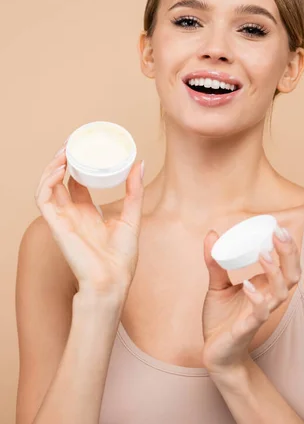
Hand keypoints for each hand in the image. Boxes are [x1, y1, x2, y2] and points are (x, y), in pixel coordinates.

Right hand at [34, 140, 144, 295]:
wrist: (113, 281)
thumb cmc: (122, 259)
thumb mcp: (132, 216)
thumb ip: (134, 190)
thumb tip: (140, 162)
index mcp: (87, 214)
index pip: (76, 184)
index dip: (76, 165)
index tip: (83, 146)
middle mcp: (72, 215)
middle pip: (59, 181)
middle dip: (62, 160)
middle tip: (71, 142)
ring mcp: (62, 220)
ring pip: (47, 186)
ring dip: (51, 167)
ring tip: (64, 151)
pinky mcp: (56, 225)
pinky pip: (43, 199)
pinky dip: (48, 181)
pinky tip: (60, 169)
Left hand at [201, 226, 300, 375]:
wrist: (215, 353)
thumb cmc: (222, 320)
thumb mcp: (217, 285)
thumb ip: (215, 262)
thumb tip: (211, 234)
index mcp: (264, 286)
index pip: (286, 264)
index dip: (286, 246)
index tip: (277, 226)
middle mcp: (267, 298)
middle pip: (292, 274)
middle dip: (289, 253)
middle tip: (279, 233)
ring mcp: (260, 313)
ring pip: (281, 292)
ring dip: (275, 272)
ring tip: (264, 254)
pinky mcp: (247, 328)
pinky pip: (259, 314)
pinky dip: (256, 299)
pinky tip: (247, 285)